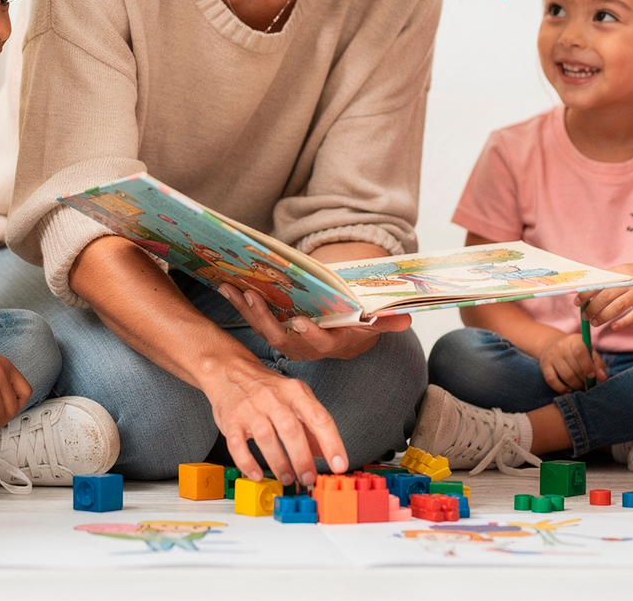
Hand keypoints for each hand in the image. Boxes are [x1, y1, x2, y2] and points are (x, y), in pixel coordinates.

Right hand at [204, 358, 347, 488]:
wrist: (230, 371)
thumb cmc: (267, 388)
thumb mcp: (295, 398)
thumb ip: (311, 425)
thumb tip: (326, 453)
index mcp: (295, 392)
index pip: (319, 417)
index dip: (332, 443)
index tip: (340, 465)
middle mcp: (273, 398)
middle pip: (291, 429)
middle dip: (302, 458)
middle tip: (309, 478)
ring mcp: (250, 408)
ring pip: (266, 437)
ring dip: (279, 463)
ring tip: (288, 478)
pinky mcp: (231, 420)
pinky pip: (238, 444)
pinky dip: (247, 462)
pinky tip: (257, 474)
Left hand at [217, 284, 411, 361]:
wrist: (341, 336)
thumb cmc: (356, 326)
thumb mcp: (374, 323)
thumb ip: (387, 321)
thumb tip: (406, 318)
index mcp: (329, 344)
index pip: (320, 343)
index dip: (311, 334)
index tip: (302, 321)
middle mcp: (304, 346)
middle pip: (281, 337)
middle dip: (265, 317)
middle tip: (254, 297)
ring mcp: (286, 339)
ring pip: (263, 328)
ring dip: (247, 309)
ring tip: (232, 288)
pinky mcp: (273, 329)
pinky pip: (255, 318)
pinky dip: (241, 303)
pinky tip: (226, 286)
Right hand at [537, 332, 605, 392]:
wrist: (551, 344)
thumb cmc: (576, 350)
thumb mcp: (588, 351)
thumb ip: (597, 363)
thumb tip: (602, 378)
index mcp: (574, 340)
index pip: (580, 352)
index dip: (588, 366)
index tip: (593, 376)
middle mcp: (561, 347)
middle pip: (574, 368)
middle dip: (584, 380)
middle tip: (588, 384)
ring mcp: (551, 356)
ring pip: (566, 376)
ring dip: (576, 385)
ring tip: (581, 386)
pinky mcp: (544, 366)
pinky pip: (552, 381)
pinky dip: (562, 388)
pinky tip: (569, 389)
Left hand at [576, 262, 632, 330]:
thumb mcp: (627, 272)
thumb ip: (609, 280)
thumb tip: (586, 290)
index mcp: (622, 271)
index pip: (599, 282)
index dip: (586, 293)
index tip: (577, 302)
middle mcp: (632, 280)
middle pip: (606, 295)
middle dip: (592, 307)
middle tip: (585, 316)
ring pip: (618, 306)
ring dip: (603, 316)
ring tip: (595, 323)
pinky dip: (623, 323)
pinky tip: (614, 327)